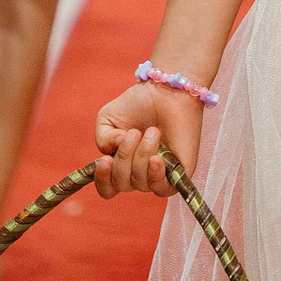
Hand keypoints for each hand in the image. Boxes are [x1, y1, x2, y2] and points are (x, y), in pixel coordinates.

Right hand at [92, 82, 207, 199]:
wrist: (167, 90)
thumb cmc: (138, 104)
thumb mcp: (107, 118)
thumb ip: (102, 139)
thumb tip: (115, 151)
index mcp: (120, 164)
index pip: (108, 187)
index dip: (103, 180)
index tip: (105, 160)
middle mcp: (138, 173)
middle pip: (122, 184)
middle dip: (124, 158)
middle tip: (134, 133)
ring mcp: (158, 174)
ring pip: (141, 183)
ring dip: (141, 156)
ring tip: (152, 132)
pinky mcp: (178, 173)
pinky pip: (163, 189)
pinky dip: (156, 176)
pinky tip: (156, 159)